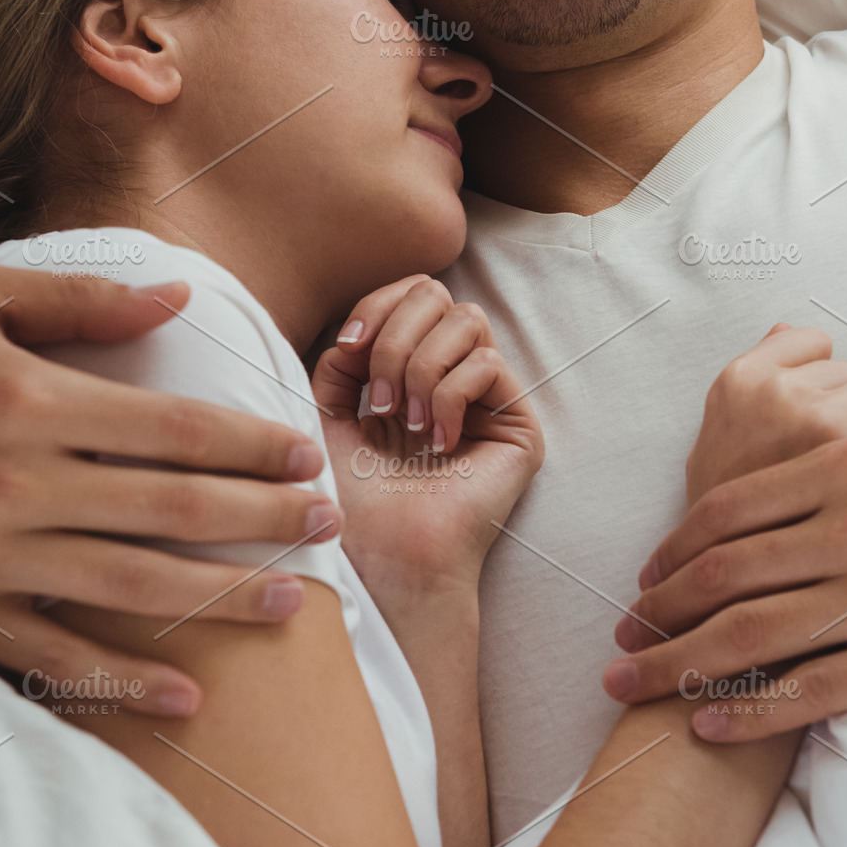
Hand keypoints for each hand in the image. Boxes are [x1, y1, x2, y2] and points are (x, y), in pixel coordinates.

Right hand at [0, 263, 337, 715]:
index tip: (305, 455)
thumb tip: (183, 294)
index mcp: (34, 400)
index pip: (176, 428)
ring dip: (222, 596)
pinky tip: (189, 693)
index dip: (253, 444)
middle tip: (328, 526)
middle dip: (264, 518)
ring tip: (293, 602)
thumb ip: (82, 297)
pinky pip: (57, 654)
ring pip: (133, 586)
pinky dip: (124, 679)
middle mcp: (21, 482)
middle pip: (174, 507)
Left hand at [312, 275, 542, 591]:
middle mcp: (452, 376)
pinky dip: (450, 398)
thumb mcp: (327, 412)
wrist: (384, 553)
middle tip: (378, 402)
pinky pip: (487, 365)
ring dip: (421, 368)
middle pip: (437, 294)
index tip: (347, 349)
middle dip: (395, 339)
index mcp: (409, 368)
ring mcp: (488, 399)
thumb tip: (363, 326)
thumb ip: (342, 359)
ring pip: (467, 320)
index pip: (411, 293)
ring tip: (406, 424)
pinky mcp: (519, 425)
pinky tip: (439, 444)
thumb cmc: (351, 496)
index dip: (378, 306)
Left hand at [604, 423, 846, 737]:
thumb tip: (799, 479)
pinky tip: (712, 726)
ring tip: (634, 690)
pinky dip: (752, 711)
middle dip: (655, 615)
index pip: (728, 512)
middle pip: (722, 576)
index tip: (644, 581)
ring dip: (678, 667)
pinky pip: (816, 691)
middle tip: (617, 645)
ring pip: (753, 635)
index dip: (672, 553)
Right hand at [684, 322, 846, 504]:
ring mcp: (821, 422)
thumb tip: (784, 329)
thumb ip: (754, 381)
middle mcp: (778, 397)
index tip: (810, 412)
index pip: (809, 340)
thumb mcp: (718, 441)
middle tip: (828, 458)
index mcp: (738, 385)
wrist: (745, 585)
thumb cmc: (739, 521)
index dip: (816, 378)